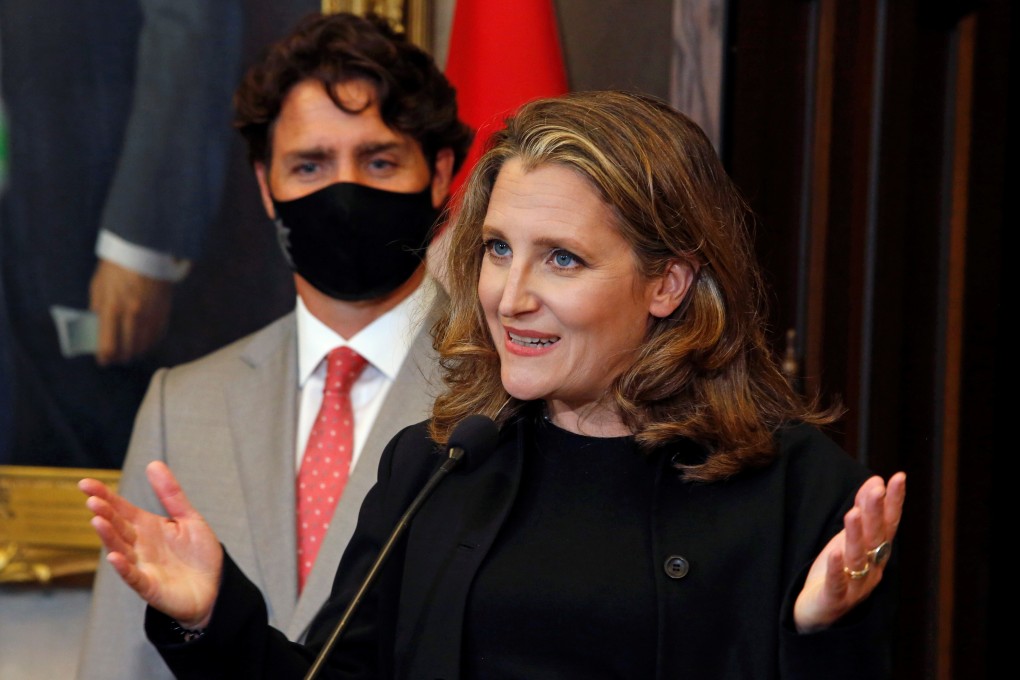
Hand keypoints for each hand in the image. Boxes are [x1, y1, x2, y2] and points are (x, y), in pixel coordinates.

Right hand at [79, 461, 222, 628]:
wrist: (214, 587)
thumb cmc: (198, 554)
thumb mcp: (188, 518)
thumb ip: (170, 493)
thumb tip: (153, 463)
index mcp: (147, 527)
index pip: (121, 509)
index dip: (105, 496)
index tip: (85, 483)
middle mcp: (139, 545)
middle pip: (118, 527)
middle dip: (105, 514)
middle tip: (92, 500)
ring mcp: (142, 566)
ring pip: (120, 549)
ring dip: (108, 536)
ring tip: (97, 521)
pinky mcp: (149, 587)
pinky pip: (133, 576)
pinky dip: (123, 567)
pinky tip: (114, 556)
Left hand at [89, 259, 172, 365]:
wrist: (144, 250)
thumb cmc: (117, 267)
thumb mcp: (98, 287)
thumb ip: (98, 311)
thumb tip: (98, 332)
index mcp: (112, 309)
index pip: (108, 346)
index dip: (105, 358)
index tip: (103, 360)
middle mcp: (133, 315)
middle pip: (127, 350)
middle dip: (120, 357)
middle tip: (116, 358)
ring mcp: (150, 315)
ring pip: (144, 346)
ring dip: (136, 352)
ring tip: (130, 352)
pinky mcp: (163, 311)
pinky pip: (157, 336)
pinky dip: (150, 343)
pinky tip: (145, 342)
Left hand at [793, 471, 906, 632]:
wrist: (819, 613)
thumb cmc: (838, 571)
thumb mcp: (850, 539)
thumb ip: (862, 512)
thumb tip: (875, 482)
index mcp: (876, 553)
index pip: (888, 524)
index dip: (894, 501)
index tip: (898, 477)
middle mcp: (871, 569)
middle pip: (875, 538)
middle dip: (875, 513)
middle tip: (876, 489)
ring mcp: (855, 585)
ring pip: (857, 558)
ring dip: (855, 536)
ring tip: (853, 513)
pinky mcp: (835, 598)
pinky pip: (837, 583)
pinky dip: (836, 567)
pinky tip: (834, 551)